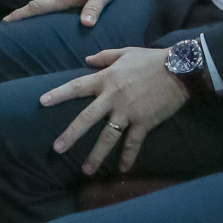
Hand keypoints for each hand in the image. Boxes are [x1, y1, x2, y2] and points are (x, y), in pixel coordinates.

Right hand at [5, 0, 124, 26]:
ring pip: (40, 2)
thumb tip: (86, 24)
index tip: (5, 22)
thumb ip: (93, 9)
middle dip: (19, 16)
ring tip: (18, 26)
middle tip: (4, 28)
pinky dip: (40, 8)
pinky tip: (40, 15)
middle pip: (33, 5)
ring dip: (29, 12)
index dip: (20, 15)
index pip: (37, 7)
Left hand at [42, 47, 188, 174]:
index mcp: (106, 79)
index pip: (77, 87)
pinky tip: (123, 170)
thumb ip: (105, 57)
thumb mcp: (126, 52)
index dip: (59, 94)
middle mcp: (113, 98)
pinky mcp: (144, 123)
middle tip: (56, 149)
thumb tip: (87, 59)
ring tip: (85, 170)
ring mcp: (128, 112)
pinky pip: (133, 143)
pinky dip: (129, 157)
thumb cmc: (151, 60)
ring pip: (107, 137)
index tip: (42, 101)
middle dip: (70, 135)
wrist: (180, 70)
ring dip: (96, 155)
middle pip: (86, 119)